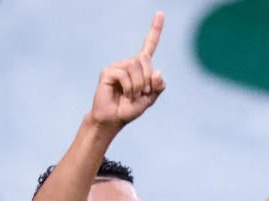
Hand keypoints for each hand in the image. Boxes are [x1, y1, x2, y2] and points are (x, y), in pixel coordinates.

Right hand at [90, 12, 166, 129]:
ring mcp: (118, 66)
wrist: (113, 119)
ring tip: (132, 95)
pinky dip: (129, 88)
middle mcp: (129, 62)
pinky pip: (125, 75)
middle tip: (141, 93)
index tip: (160, 13)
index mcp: (140, 67)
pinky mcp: (108, 71)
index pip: (149, 45)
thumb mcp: (150, 99)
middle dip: (147, 80)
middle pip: (145, 60)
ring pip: (136, 67)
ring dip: (138, 86)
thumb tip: (157, 72)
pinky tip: (124, 94)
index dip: (155, 30)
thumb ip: (158, 87)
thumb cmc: (130, 108)